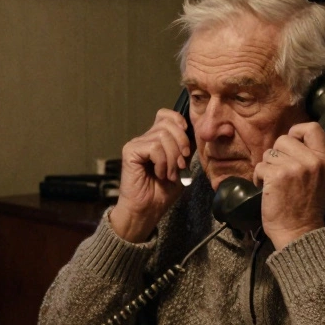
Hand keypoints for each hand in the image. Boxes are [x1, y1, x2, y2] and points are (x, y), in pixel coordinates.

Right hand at [110, 109, 191, 241]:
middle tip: (181, 164)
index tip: (186, 143)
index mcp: (156, 139)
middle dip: (181, 143)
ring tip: (170, 174)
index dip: (178, 122)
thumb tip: (194, 133)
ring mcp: (136, 144)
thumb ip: (185, 148)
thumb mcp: (181, 166)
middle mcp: (144, 138)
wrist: (147, 210)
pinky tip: (159, 174)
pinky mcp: (130, 151)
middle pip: (168, 124)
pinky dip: (162, 162)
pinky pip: (154, 147)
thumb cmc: (162, 192)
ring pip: (163, 136)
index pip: (166, 115)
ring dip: (172, 158)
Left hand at [250, 122, 324, 249]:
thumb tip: (292, 140)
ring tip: (275, 184)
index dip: (297, 131)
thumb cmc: (306, 207)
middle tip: (281, 172)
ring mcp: (295, 167)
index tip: (291, 142)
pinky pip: (260, 166)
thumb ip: (311, 158)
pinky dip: (259, 178)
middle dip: (277, 154)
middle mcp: (313, 161)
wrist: (299, 232)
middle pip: (284, 139)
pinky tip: (267, 190)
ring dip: (267, 167)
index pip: (313, 128)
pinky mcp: (277, 176)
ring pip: (269, 153)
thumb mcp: (320, 178)